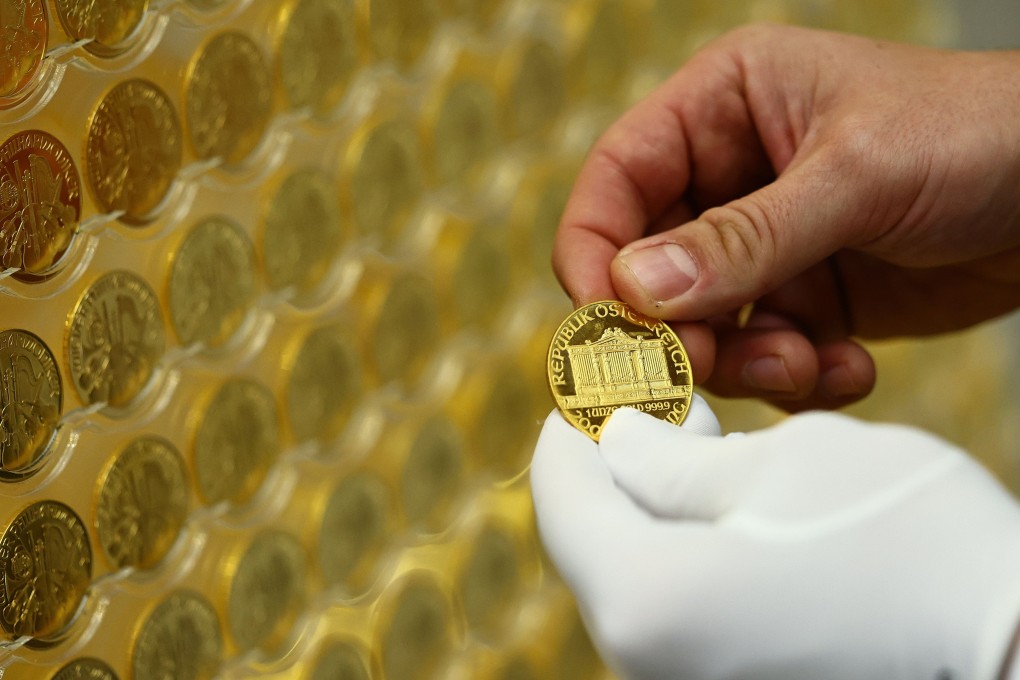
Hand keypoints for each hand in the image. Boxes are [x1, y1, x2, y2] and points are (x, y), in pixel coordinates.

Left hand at [531, 399, 1019, 679]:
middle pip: (593, 535)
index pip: (560, 491)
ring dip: (658, 501)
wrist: (1008, 645)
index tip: (605, 382)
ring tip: (713, 448)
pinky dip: (689, 548)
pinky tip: (740, 511)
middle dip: (621, 462)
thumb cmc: (902, 544)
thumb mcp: (776, 465)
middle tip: (670, 409)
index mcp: (641, 598)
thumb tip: (615, 443)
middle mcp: (642, 659)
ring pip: (634, 568)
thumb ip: (667, 458)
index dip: (576, 422)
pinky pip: (675, 606)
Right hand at [553, 24, 1019, 410]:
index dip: (595, 254)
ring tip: (806, 366)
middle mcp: (729, 176)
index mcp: (721, 107)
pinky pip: (763, 354)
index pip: (616, 180)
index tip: (608, 325)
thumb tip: (634, 291)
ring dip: (745, 363)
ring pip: (702, 325)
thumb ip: (744, 238)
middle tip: (711, 366)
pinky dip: (794, 377)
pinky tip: (850, 368)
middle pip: (647, 268)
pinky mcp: (805, 298)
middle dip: (679, 328)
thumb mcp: (857, 176)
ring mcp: (765, 244)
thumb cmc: (978, 135)